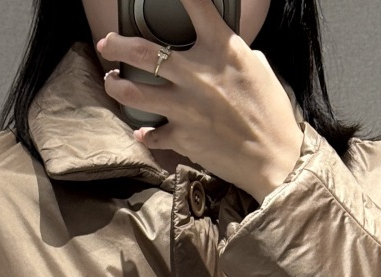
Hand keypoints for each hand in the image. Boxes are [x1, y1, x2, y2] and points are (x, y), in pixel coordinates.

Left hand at [96, 0, 304, 203]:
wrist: (273, 157)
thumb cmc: (272, 112)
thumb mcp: (258, 68)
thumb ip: (232, 54)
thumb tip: (221, 51)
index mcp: (221, 49)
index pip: (196, 6)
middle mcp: (196, 73)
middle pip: (143, 51)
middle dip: (118, 44)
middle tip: (107, 43)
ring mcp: (184, 106)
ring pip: (133, 91)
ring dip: (116, 84)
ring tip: (110, 81)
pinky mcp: (180, 136)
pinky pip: (152, 133)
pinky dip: (144, 133)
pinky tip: (141, 131)